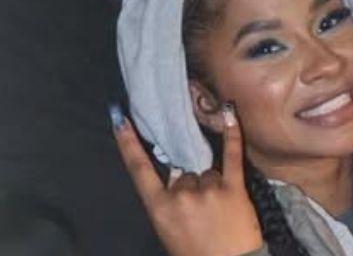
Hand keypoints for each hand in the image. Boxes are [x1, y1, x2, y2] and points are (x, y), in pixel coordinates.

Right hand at [112, 103, 264, 255]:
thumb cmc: (194, 254)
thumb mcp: (168, 231)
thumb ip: (168, 203)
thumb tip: (176, 176)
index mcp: (159, 208)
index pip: (139, 169)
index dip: (128, 143)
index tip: (119, 117)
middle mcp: (180, 196)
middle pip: (184, 173)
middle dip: (192, 187)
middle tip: (204, 214)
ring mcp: (207, 190)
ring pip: (207, 172)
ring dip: (213, 186)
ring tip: (221, 212)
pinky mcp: (233, 188)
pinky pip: (232, 155)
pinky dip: (232, 133)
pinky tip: (229, 111)